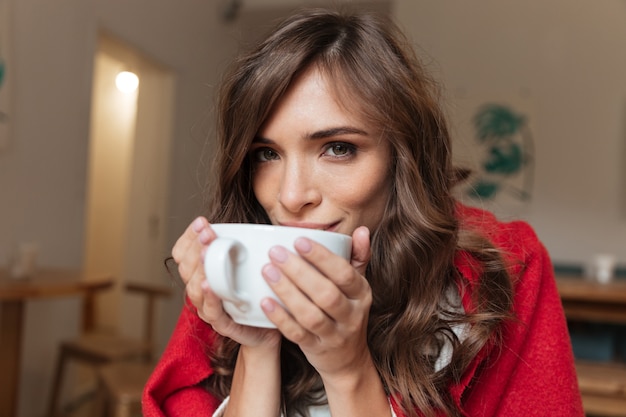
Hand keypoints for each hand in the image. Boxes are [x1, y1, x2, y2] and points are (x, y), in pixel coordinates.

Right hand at [172, 216, 280, 347]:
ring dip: (200, 268)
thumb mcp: (249, 261)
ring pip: (194, 288)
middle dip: (196, 247)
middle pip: (187, 267)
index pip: (183, 253)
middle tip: (207, 232)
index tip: (201, 221)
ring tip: (206, 252)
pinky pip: (212, 310)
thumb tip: (252, 220)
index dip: (189, 237)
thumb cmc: (258, 291)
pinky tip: (209, 284)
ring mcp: (209, 308)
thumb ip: (243, 243)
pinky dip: (209, 297)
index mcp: (201, 273)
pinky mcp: (223, 324)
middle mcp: (201, 291)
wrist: (271, 326)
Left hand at [260, 226, 373, 377]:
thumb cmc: (347, 311)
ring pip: (310, 314)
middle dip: (299, 271)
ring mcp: (334, 334)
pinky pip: (297, 334)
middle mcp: (351, 315)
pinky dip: (280, 318)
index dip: (321, 257)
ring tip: (267, 271)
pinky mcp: (316, 348)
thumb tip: (362, 230)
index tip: (299, 240)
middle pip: (326, 293)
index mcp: (361, 293)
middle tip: (275, 253)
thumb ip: (358, 257)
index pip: (344, 273)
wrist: (348, 359)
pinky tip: (264, 302)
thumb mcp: (357, 285)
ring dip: (287, 292)